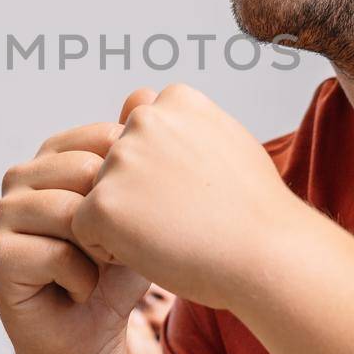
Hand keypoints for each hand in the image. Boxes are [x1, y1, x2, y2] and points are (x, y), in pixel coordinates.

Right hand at [0, 114, 152, 353]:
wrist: (92, 334)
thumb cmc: (117, 270)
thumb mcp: (142, 210)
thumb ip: (141, 157)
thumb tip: (145, 91)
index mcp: (54, 156)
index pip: (100, 139)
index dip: (134, 179)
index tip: (147, 216)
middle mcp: (22, 177)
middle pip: (84, 172)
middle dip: (116, 217)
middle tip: (119, 250)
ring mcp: (4, 214)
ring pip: (67, 211)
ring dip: (100, 249)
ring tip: (101, 269)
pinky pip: (55, 253)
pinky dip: (83, 278)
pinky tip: (81, 290)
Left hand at [73, 83, 306, 310]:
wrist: (268, 255)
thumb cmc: (254, 210)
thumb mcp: (227, 141)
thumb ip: (181, 122)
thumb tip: (137, 98)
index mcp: (176, 100)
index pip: (141, 136)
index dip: (161, 172)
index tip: (197, 191)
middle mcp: (144, 120)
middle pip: (117, 167)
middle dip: (139, 196)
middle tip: (187, 217)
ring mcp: (120, 159)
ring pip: (101, 197)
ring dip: (126, 221)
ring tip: (175, 234)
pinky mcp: (102, 202)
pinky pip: (85, 229)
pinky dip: (110, 248)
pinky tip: (154, 252)